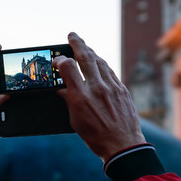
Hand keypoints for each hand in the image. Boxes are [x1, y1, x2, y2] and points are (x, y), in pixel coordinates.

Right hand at [53, 32, 145, 160]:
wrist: (123, 145)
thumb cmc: (96, 136)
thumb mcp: (75, 120)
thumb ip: (68, 100)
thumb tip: (62, 88)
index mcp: (81, 97)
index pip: (68, 67)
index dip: (60, 60)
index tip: (57, 60)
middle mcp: (97, 88)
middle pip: (85, 57)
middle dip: (77, 43)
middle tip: (72, 35)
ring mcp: (112, 87)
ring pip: (100, 61)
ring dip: (91, 52)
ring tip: (85, 47)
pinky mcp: (122, 90)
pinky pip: (110, 71)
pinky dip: (102, 64)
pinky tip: (99, 63)